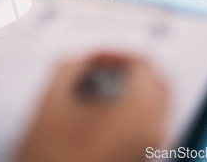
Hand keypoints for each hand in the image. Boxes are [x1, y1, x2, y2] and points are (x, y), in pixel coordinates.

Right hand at [13, 53, 166, 161]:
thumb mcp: (52, 103)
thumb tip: (78, 64)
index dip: (115, 54)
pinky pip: (144, 128)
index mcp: (138, 111)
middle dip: (127, 72)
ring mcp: (149, 151)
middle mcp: (152, 132)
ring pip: (151, 108)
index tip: (93, 59)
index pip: (143, 66)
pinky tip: (95, 117)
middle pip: (154, 86)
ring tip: (92, 93)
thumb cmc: (53, 157)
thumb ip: (69, 69)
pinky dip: (127, 114)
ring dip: (127, 93)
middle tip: (97, 70)